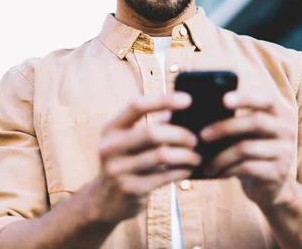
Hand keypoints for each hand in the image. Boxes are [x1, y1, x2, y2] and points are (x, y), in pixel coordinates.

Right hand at [92, 93, 201, 224]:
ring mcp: (118, 170)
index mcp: (110, 129)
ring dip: (185, 155)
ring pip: (161, 155)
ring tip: (196, 157)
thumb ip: (152, 125)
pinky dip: (181, 171)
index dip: (163, 100)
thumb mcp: (129, 141)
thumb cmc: (126, 163)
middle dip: (179, 134)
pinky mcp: (130, 189)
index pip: (136, 106)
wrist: (105, 201)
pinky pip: (164, 176)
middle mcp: (109, 148)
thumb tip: (179, 109)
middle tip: (195, 139)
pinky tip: (188, 169)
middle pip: (151, 132)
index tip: (188, 100)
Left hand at [200, 91, 296, 207]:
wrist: (268, 187)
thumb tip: (203, 114)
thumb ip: (234, 122)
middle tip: (202, 135)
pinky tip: (215, 173)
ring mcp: (284, 152)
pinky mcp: (278, 173)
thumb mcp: (245, 135)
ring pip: (246, 148)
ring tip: (205, 163)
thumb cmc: (249, 153)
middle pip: (256, 122)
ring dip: (220, 156)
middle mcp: (285, 131)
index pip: (266, 100)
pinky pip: (247, 167)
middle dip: (225, 127)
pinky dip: (227, 169)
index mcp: (277, 116)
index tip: (224, 99)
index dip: (246, 98)